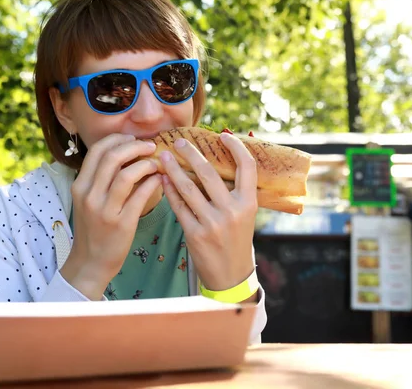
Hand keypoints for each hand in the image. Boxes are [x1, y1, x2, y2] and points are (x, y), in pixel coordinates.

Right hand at [60, 133, 161, 299]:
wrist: (90, 261)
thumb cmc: (93, 228)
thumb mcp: (88, 200)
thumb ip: (100, 178)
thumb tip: (124, 153)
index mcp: (80, 186)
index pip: (96, 150)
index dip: (117, 139)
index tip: (132, 139)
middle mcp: (90, 195)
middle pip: (112, 157)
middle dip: (135, 146)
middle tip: (150, 146)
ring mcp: (105, 210)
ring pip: (127, 174)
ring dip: (146, 164)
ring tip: (157, 163)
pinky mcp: (122, 223)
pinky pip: (140, 195)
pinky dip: (153, 182)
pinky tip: (160, 180)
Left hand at [160, 132, 257, 291]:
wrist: (230, 275)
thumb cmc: (236, 240)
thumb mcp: (245, 215)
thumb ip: (234, 192)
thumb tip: (217, 162)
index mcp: (249, 203)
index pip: (246, 166)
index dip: (236, 147)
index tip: (222, 135)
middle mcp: (232, 211)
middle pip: (209, 172)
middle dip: (192, 153)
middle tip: (179, 141)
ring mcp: (213, 223)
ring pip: (188, 187)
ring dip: (173, 169)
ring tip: (164, 156)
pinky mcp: (195, 234)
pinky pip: (179, 206)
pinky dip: (169, 191)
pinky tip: (162, 180)